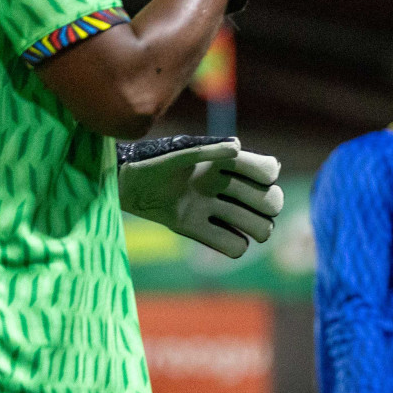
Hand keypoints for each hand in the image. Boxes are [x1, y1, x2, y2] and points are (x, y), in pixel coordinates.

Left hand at [116, 136, 282, 257]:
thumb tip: (238, 146)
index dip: (267, 177)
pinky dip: (233, 246)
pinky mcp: (196, 227)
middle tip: (250, 207)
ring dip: (257, 229)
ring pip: (258, 225)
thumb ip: (208, 150)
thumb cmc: (152, 161)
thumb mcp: (181, 153)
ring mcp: (212, 208)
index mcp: (226, 162)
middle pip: (270, 201)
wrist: (121, 184)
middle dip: (267, 206)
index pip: (268, 171)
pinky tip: (224, 241)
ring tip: (246, 231)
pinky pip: (230, 244)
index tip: (254, 178)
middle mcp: (224, 185)